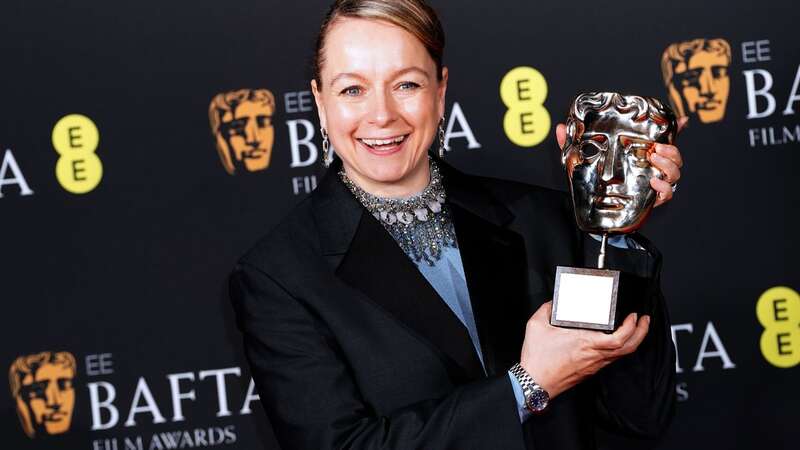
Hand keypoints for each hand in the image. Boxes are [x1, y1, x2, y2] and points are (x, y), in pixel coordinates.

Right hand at [519, 301, 649, 398]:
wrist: (534, 382)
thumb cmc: (537, 360)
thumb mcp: (536, 325)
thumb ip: (547, 309)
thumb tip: (554, 302)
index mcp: (584, 342)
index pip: (618, 338)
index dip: (631, 327)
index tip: (633, 316)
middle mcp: (593, 355)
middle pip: (628, 348)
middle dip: (641, 332)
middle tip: (644, 320)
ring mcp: (593, 365)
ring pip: (622, 355)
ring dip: (633, 340)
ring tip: (635, 328)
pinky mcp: (590, 370)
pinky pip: (612, 359)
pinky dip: (620, 349)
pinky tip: (616, 342)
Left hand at [554, 116, 687, 207]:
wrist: (597, 212)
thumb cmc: (594, 183)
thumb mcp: (583, 161)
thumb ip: (573, 144)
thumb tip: (560, 128)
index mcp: (639, 154)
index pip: (662, 139)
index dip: (676, 129)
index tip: (684, 120)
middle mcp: (650, 167)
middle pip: (674, 155)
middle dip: (672, 149)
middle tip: (657, 148)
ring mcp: (653, 183)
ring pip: (675, 172)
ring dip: (669, 165)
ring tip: (655, 161)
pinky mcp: (651, 199)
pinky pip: (668, 193)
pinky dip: (665, 187)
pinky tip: (654, 182)